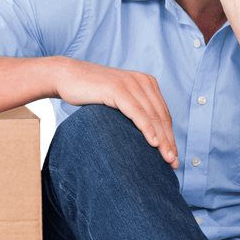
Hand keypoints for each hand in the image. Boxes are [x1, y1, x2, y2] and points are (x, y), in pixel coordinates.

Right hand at [54, 58, 177, 167]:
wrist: (66, 76)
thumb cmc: (91, 93)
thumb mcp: (119, 99)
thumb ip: (134, 110)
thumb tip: (147, 136)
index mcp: (147, 83)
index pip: (164, 114)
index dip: (170, 137)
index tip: (173, 156)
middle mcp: (142, 81)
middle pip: (161, 117)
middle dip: (169, 142)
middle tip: (174, 163)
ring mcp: (131, 84)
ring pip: (152, 116)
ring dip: (162, 140)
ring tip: (167, 158)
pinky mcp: (118, 89)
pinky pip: (137, 113)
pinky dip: (147, 129)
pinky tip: (153, 143)